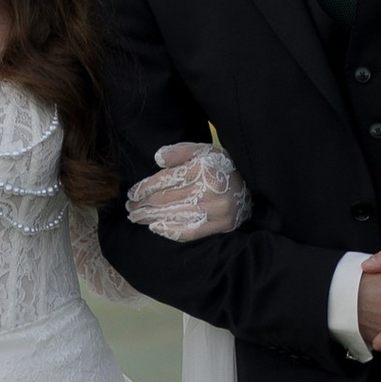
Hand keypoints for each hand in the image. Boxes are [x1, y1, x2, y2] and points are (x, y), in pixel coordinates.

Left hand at [125, 141, 252, 241]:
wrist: (251, 185)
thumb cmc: (221, 166)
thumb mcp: (203, 150)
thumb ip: (179, 152)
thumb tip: (157, 159)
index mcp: (201, 169)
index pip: (164, 180)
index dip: (144, 188)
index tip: (131, 194)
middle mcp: (207, 190)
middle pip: (166, 200)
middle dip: (143, 205)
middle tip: (129, 209)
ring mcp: (214, 210)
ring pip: (174, 215)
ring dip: (151, 218)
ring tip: (137, 218)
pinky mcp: (219, 225)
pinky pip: (190, 231)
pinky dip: (171, 231)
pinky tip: (156, 229)